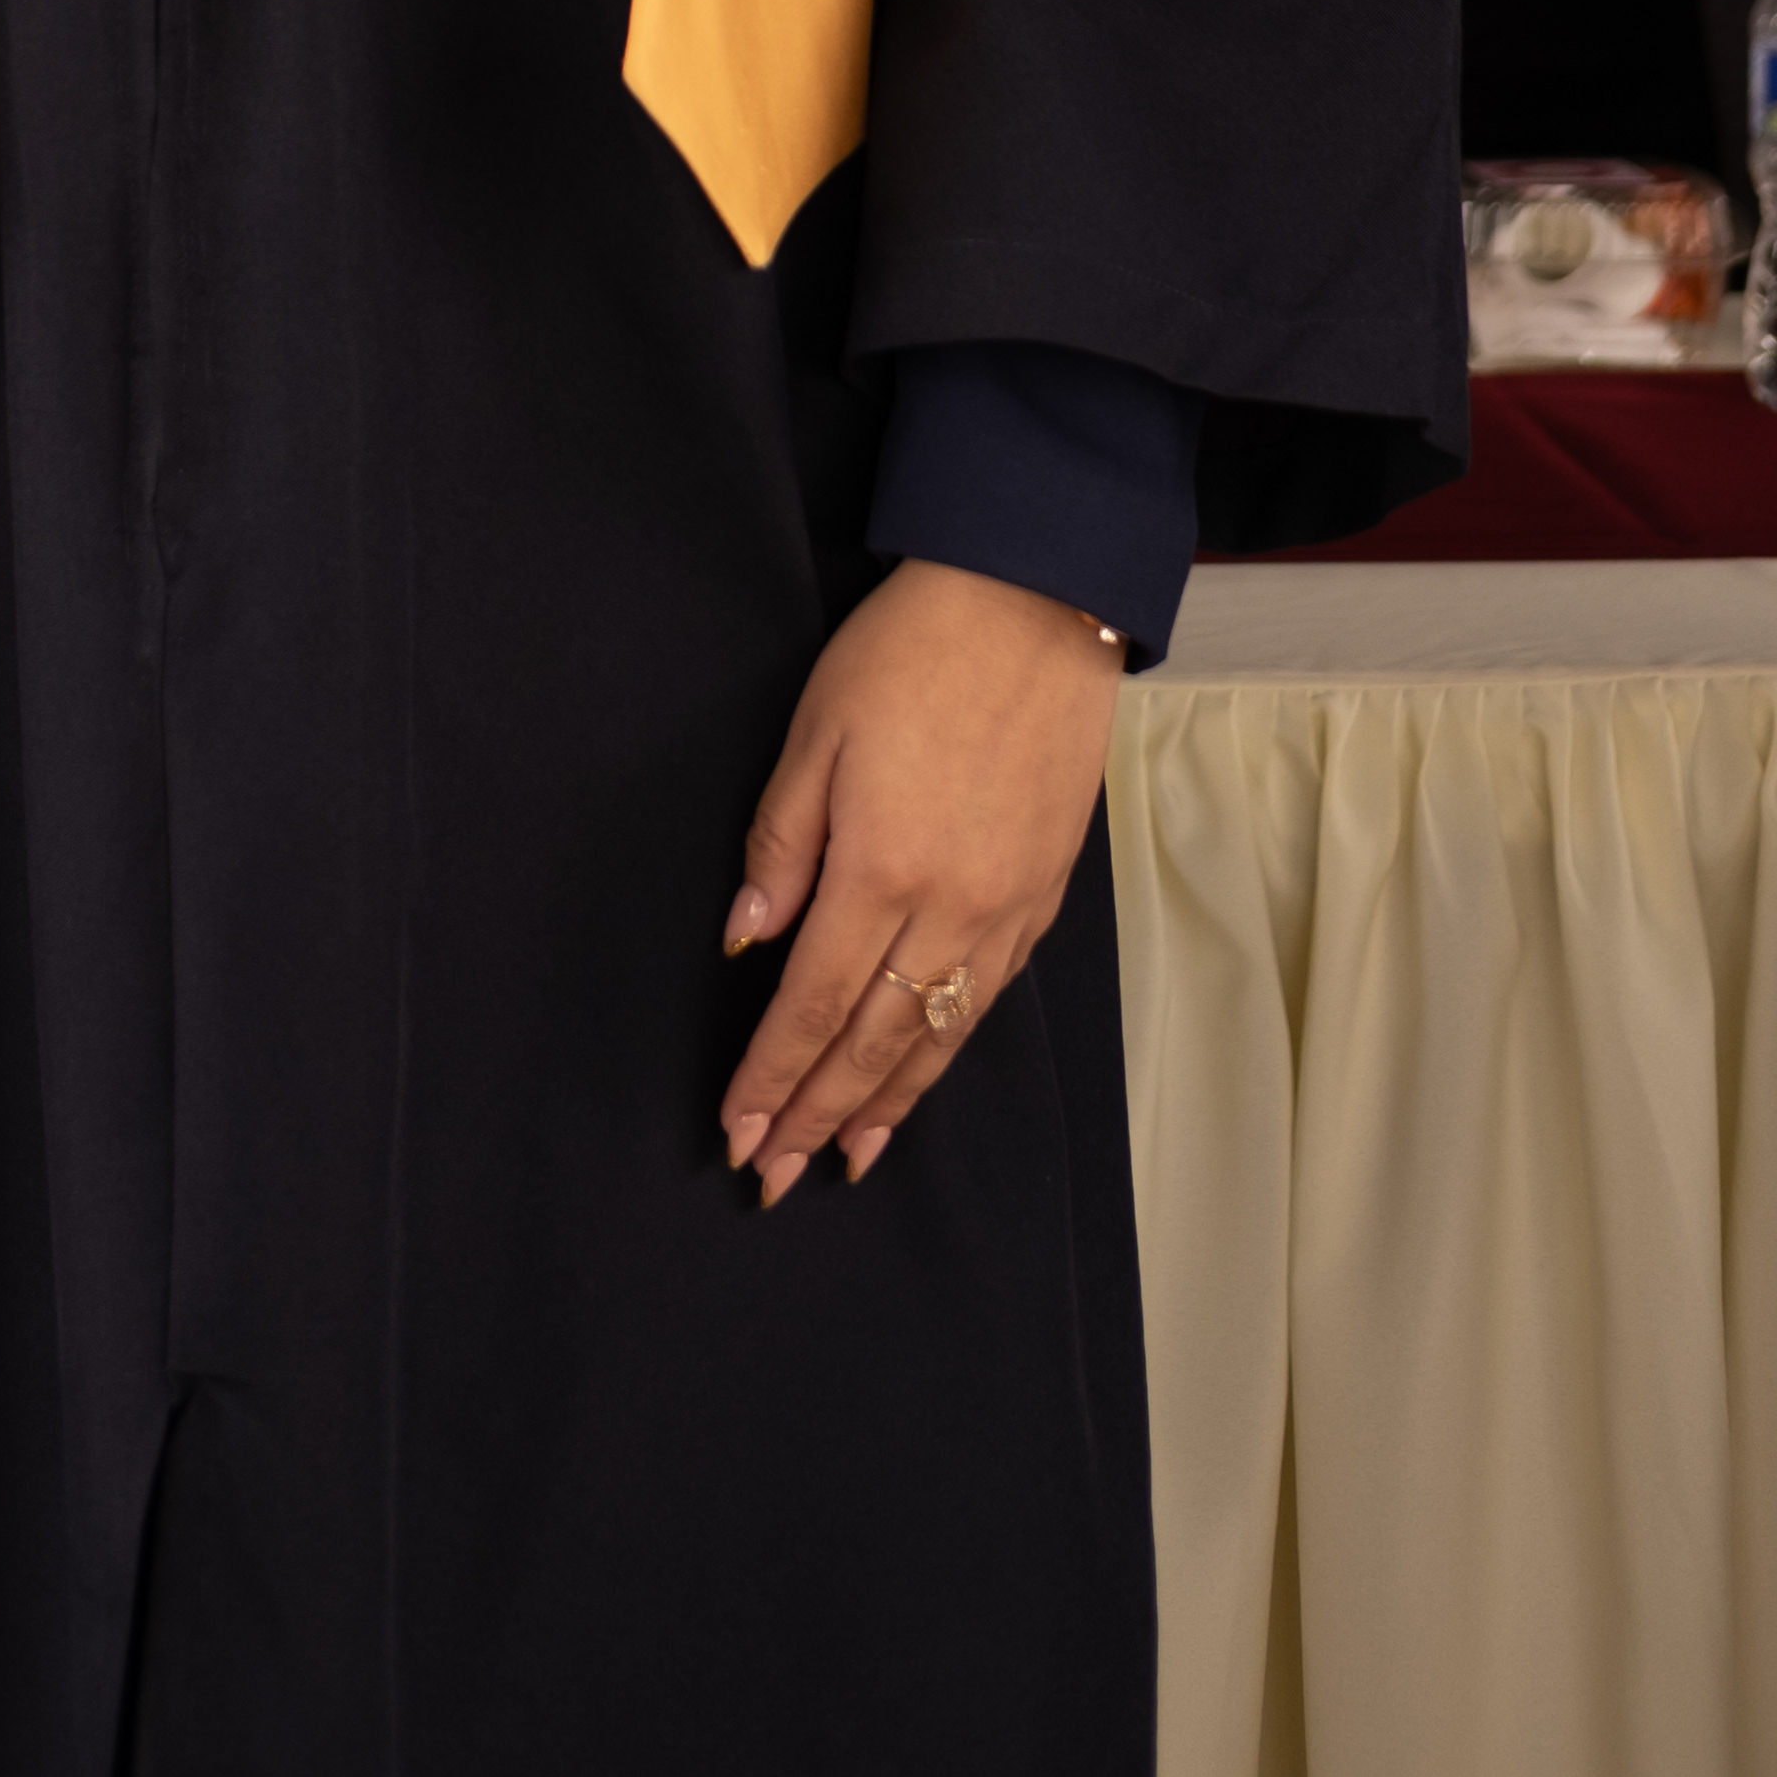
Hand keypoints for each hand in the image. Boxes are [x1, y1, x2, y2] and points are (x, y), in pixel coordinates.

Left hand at [714, 561, 1122, 1205]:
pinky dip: (944, 1055)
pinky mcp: (1042, 895)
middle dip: (814, 1115)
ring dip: (884, 1106)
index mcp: (880, 870)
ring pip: (935, 1038)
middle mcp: (949, 909)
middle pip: (870, 1042)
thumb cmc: (910, 653)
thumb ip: (780, 847)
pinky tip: (919, 1078)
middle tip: (770, 1175)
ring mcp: (1005, 909)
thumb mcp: (817, 732)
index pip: (811, 1005)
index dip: (770, 1077)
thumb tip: (747, 944)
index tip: (734, 1130)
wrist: (1035, 602)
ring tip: (842, 1159)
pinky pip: (986, 1000)